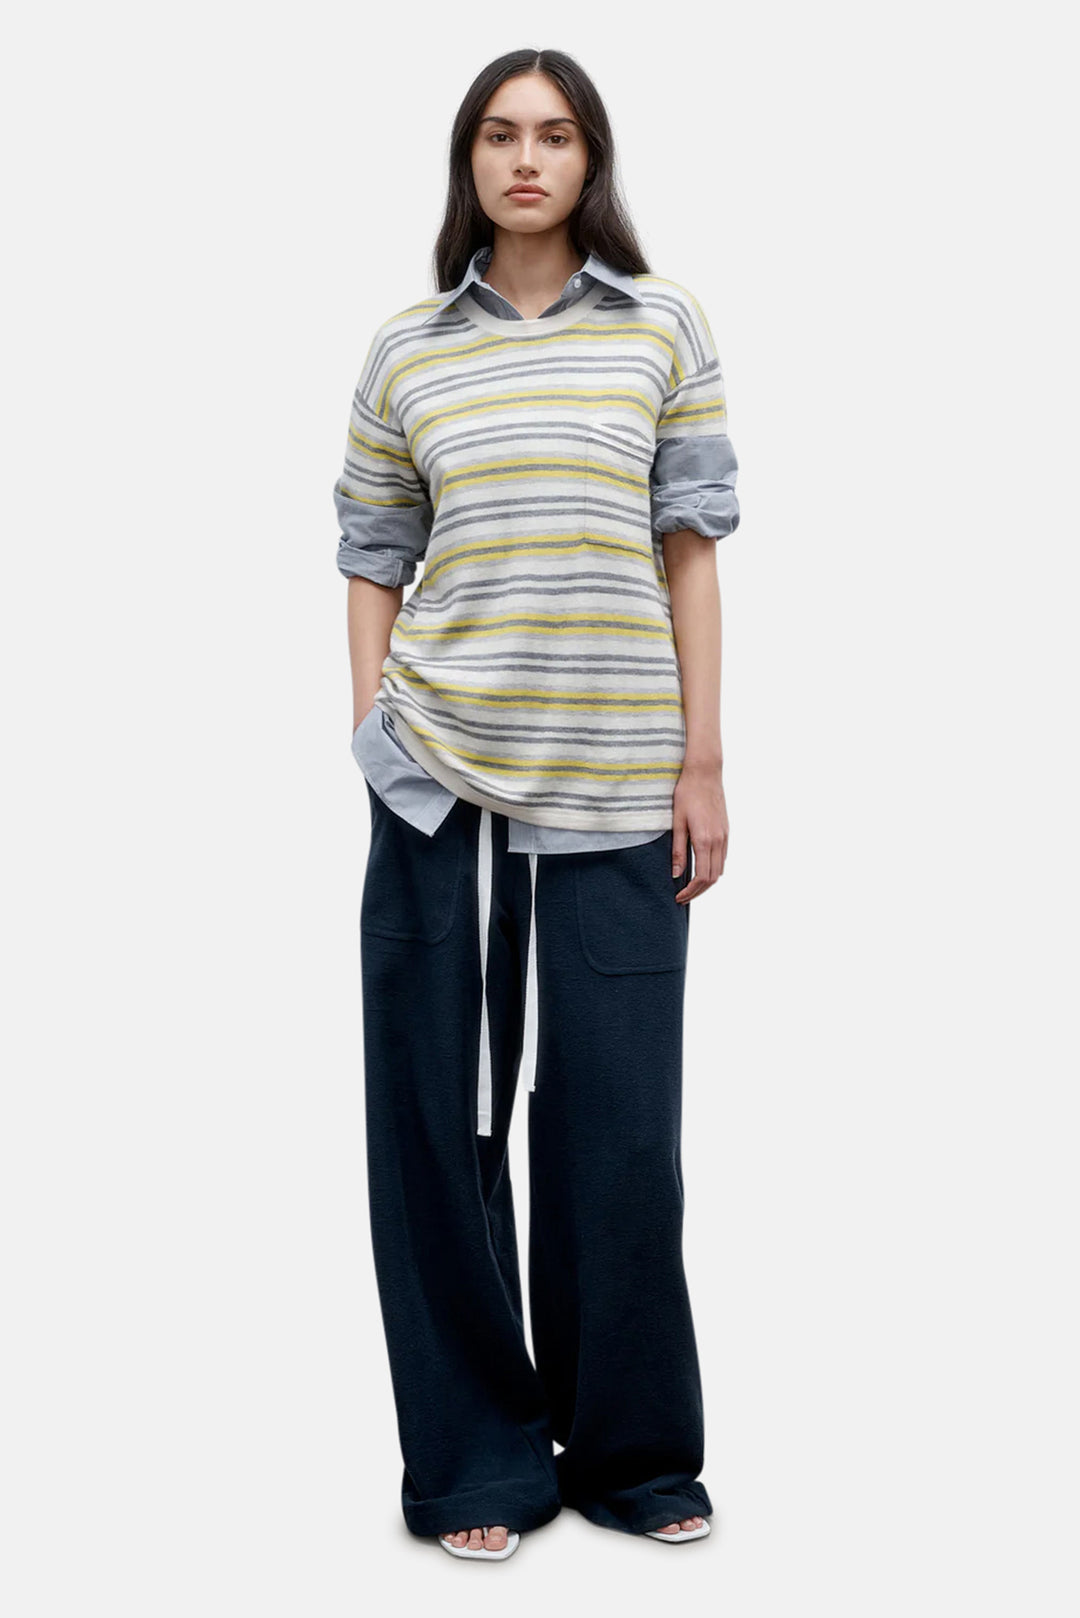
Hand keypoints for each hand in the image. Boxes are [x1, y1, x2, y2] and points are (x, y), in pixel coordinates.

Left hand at [672, 757, 727, 901]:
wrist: (705, 773)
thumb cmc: (686, 794)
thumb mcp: (677, 822)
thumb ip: (678, 850)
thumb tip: (676, 874)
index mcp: (704, 840)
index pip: (702, 877)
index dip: (691, 891)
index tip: (678, 897)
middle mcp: (718, 841)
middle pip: (713, 878)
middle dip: (698, 891)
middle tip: (682, 897)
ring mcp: (724, 836)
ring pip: (720, 869)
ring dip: (707, 882)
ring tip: (691, 887)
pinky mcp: (726, 831)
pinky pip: (722, 857)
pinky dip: (713, 869)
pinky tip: (701, 869)